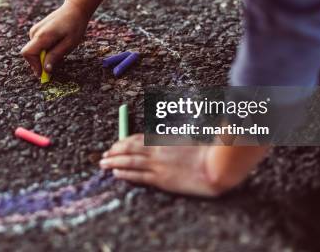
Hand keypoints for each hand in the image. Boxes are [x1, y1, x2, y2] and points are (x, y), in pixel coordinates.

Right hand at [21, 0, 89, 77]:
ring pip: (33, 50)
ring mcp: (35, 30)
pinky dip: (44, 50)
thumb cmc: (74, 26)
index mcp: (42, 35)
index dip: (34, 66)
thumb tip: (45, 70)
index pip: (28, 54)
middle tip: (55, 65)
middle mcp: (35, 32)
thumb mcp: (69, 44)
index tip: (44, 74)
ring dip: (43, 56)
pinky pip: (36, 45)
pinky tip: (56, 46)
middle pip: (29, 54)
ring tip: (59, 51)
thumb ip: (55, 56)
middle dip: (39, 62)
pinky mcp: (37, 30)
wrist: (75, 8)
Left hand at [100, 134, 268, 195]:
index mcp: (163, 140)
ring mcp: (158, 165)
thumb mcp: (186, 142)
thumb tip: (156, 144)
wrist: (215, 167)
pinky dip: (125, 174)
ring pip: (130, 162)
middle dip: (114, 152)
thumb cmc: (205, 154)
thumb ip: (170, 142)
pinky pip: (138, 176)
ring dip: (114, 162)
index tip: (115, 145)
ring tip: (103, 164)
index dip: (123, 142)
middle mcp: (157, 151)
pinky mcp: (161, 179)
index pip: (137, 139)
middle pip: (129, 149)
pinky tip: (116, 173)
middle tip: (104, 155)